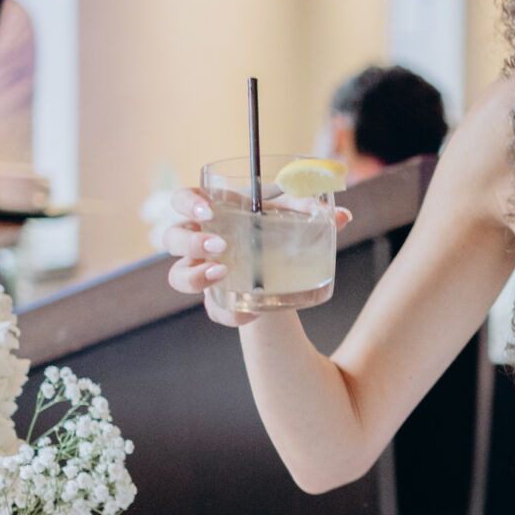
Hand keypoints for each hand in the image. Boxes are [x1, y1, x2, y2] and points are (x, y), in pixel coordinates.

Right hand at [161, 187, 349, 328]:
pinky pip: (212, 310)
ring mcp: (202, 272)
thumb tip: (343, 216)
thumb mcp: (292, 214)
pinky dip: (228, 313)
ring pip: (177, 276)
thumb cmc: (276, 228)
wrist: (278, 264)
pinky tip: (250, 311)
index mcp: (211, 212)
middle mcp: (197, 241)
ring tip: (224, 272)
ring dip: (195, 275)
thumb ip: (311, 211)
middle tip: (220, 245)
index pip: (181, 200)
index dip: (187, 203)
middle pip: (171, 238)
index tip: (208, 210)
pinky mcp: (216, 300)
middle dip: (190, 242)